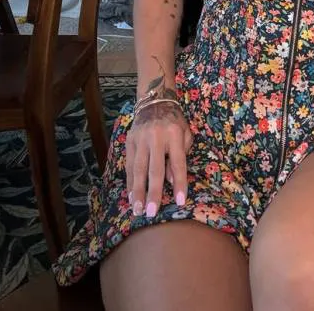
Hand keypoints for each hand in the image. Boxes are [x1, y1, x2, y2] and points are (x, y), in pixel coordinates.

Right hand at [126, 97, 192, 217]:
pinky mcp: (129, 141)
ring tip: (137, 209)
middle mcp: (156, 137)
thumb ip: (180, 156)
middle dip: (153, 192)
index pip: (178, 163)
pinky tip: (131, 196)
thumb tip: (171, 181)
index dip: (180, 183)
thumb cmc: (174, 122)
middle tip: (151, 212)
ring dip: (137, 191)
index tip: (181, 202)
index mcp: (174, 134)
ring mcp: (140, 139)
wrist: (155, 101)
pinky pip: (130, 165)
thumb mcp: (185, 134)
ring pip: (138, 169)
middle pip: (155, 169)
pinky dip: (130, 182)